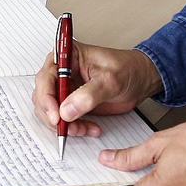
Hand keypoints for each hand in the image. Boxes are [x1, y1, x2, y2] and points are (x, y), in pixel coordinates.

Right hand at [32, 39, 162, 136]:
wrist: (142, 80)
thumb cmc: (128, 69)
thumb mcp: (110, 80)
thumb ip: (88, 95)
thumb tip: (67, 110)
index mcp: (68, 56)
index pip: (46, 77)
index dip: (47, 97)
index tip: (56, 115)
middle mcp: (63, 71)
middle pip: (43, 96)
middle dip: (53, 115)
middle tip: (68, 128)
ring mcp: (66, 88)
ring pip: (50, 111)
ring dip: (63, 125)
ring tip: (82, 129)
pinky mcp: (72, 102)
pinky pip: (63, 119)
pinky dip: (73, 128)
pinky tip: (89, 129)